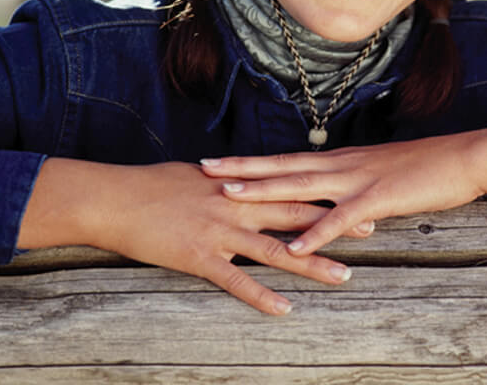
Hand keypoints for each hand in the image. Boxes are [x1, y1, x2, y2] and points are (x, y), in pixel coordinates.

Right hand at [20, 159, 363, 315]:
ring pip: (276, 250)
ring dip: (312, 265)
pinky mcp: (200, 257)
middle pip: (294, 214)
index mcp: (238, 183)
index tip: (354, 194)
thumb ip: (230, 182)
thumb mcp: (200, 177)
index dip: (324, 191)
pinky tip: (285, 310)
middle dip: (333, 222)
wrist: (117, 198)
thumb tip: (250, 181)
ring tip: (345, 275)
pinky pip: (237, 281)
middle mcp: (236, 204)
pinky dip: (262, 297)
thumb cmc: (156, 185)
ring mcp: (220, 232)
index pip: (290, 186)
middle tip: (369, 230)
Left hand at [201, 121, 486, 257]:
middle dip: (242, 168)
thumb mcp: (377, 171)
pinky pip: (340, 219)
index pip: (286, 159)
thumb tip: (327, 191)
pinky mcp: (378, 200)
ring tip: (230, 196)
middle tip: (205, 168)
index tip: (219, 161)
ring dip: (265, 191)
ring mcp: (357, 180)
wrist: (460, 158)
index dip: (251, 160)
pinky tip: (294, 246)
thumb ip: (349, 181)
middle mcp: (340, 165)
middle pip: (282, 166)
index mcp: (339, 160)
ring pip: (301, 186)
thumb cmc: (420, 167)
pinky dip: (315, 232)